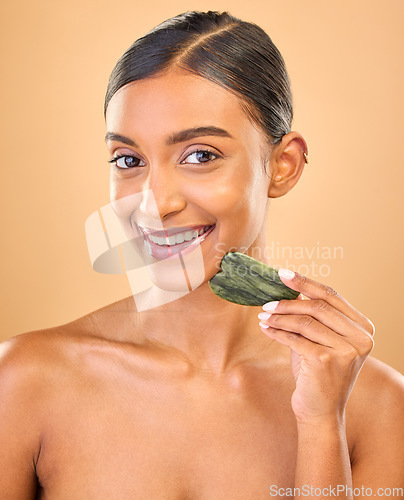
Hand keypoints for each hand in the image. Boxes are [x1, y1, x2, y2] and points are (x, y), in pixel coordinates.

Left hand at [258, 269, 374, 424]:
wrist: (320, 411)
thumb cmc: (318, 372)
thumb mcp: (319, 339)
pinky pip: (294, 338)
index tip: (283, 274)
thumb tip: (292, 288)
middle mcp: (360, 338)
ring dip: (279, 317)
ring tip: (263, 316)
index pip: (331, 296)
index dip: (306, 282)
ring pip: (304, 321)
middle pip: (317, 306)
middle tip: (266, 303)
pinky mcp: (325, 361)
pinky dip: (277, 332)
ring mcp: (345, 350)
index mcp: (363, 328)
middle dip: (287, 302)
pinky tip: (266, 329)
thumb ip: (313, 315)